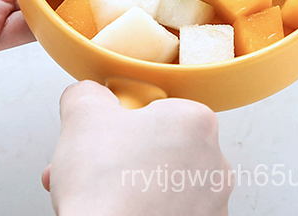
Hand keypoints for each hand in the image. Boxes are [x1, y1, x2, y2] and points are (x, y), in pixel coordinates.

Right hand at [43, 81, 232, 215]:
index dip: (127, 121)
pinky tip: (115, 211)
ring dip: (132, 184)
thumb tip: (87, 95)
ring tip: (99, 194)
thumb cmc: (106, 190)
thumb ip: (87, 92)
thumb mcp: (82, 113)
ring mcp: (212, 204)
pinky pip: (170, 212)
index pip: (160, 109)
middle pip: (163, 147)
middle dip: (126, 155)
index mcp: (197, 121)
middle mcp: (215, 162)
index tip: (110, 134)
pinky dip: (144, 210)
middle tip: (97, 166)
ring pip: (164, 182)